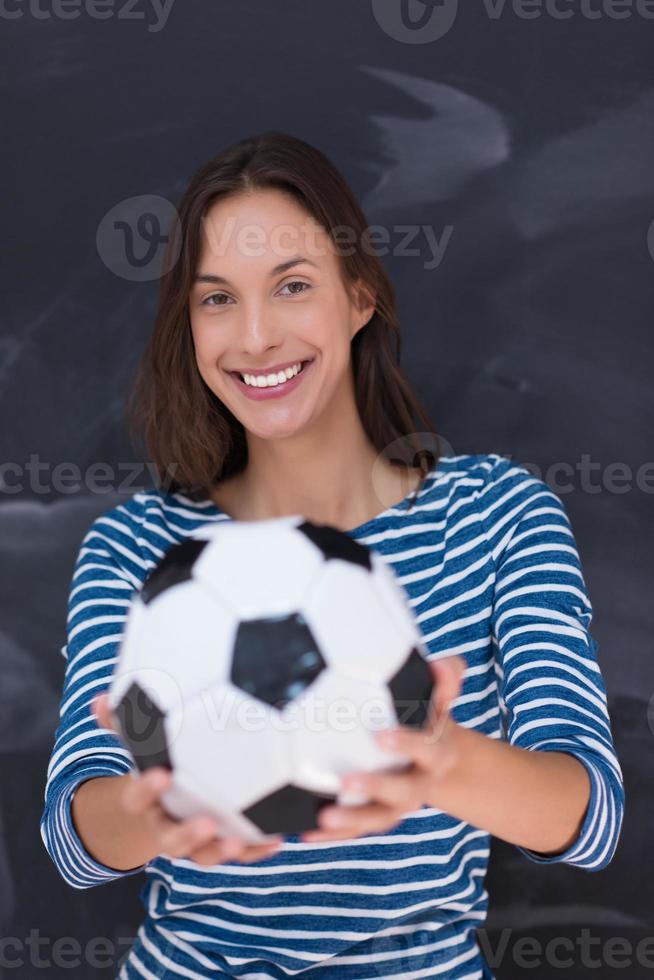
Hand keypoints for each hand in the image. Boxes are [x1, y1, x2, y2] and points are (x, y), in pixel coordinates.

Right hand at [91, 693, 282, 864]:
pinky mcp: (218, 845)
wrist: (156, 814)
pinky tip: (276, 841)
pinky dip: (256, 848)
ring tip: (239, 842)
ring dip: (223, 849)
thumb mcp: (138, 749)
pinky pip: (238, 852)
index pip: (137, 800)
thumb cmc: (154, 769)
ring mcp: (193, 842)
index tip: (162, 775)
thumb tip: (98, 700)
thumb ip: (122, 725)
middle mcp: (165, 827)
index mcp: (145, 803)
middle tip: (207, 823)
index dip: (146, 790)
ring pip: (205, 854)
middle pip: (171, 841)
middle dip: (188, 834)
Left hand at [300, 655, 466, 842]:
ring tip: (324, 816)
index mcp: (438, 753)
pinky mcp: (377, 815)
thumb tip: (442, 666)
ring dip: (352, 820)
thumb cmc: (428, 716)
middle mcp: (421, 783)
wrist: (434, 757)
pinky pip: (357, 830)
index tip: (380, 737)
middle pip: (405, 793)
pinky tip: (306, 831)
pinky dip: (334, 835)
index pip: (427, 749)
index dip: (407, 744)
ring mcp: (399, 804)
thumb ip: (447, 677)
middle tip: (346, 781)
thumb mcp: (440, 696)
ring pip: (379, 818)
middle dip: (376, 788)